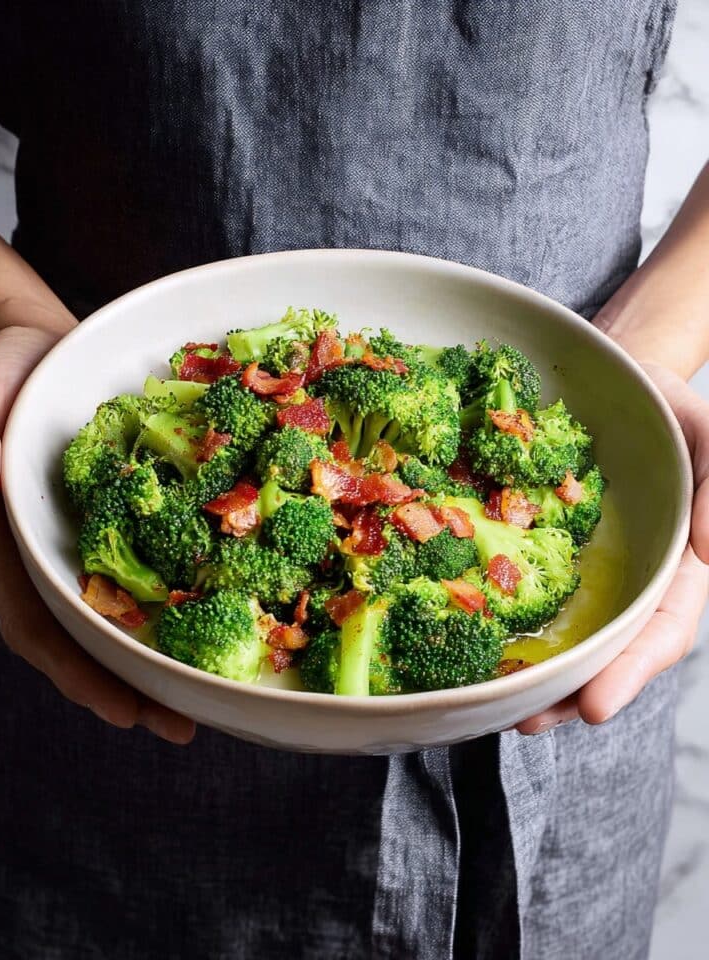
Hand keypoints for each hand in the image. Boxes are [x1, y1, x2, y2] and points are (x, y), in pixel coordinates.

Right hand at [0, 321, 195, 743]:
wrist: (42, 348)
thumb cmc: (3, 373)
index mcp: (12, 541)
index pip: (37, 624)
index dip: (76, 672)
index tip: (122, 710)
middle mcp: (52, 554)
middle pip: (85, 639)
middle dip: (128, 687)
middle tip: (183, 725)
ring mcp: (89, 541)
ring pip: (120, 614)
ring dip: (157, 659)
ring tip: (208, 696)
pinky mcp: (125, 519)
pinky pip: (149, 569)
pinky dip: (175, 601)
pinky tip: (216, 617)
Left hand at [517, 363, 708, 733]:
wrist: (618, 377)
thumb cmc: (669, 409)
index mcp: (676, 565)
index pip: (661, 629)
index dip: (632, 671)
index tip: (594, 707)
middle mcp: (626, 578)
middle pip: (604, 649)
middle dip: (569, 692)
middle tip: (527, 719)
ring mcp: (581, 567)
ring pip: (561, 632)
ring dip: (532, 674)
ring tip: (493, 706)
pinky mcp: (539, 546)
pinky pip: (521, 587)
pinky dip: (501, 619)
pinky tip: (469, 642)